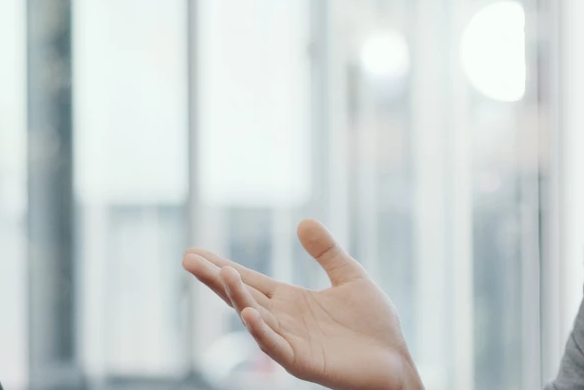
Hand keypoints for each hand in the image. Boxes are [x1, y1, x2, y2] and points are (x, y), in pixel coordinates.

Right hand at [181, 220, 423, 389]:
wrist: (396, 359)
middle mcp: (284, 320)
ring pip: (256, 319)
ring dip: (238, 298)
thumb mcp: (351, 277)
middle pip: (243, 296)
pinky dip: (261, 331)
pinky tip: (248, 314)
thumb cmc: (374, 323)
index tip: (193, 252)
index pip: (250, 281)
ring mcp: (290, 341)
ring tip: (224, 275)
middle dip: (217, 279)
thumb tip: (303, 221)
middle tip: (188, 259)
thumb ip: (327, 252)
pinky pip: (276, 346)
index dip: (222, 267)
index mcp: (291, 301)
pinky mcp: (302, 361)